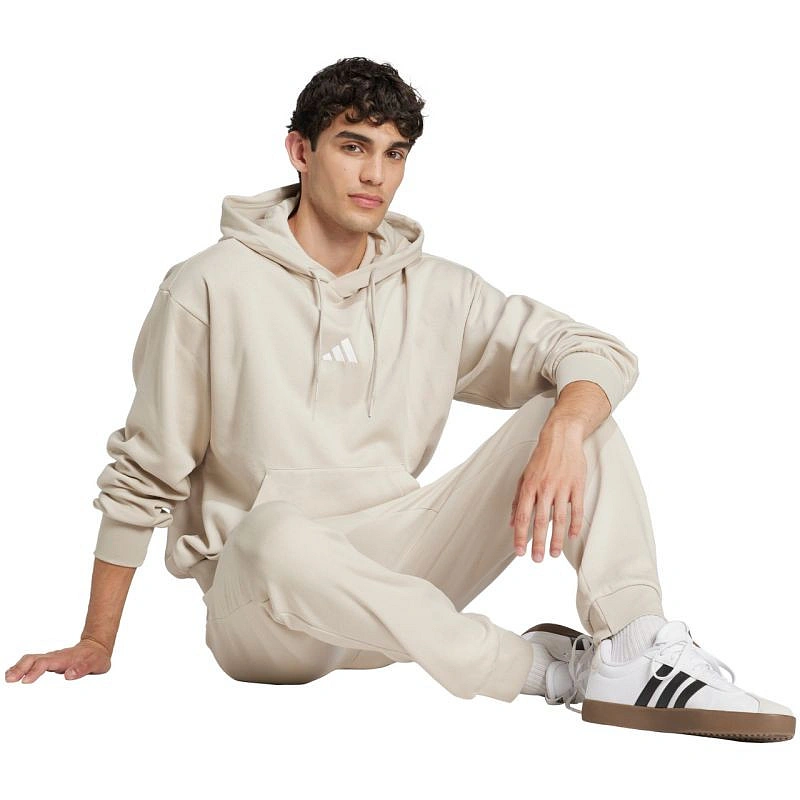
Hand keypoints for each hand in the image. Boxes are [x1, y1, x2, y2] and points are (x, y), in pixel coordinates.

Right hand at [5, 639, 111, 683]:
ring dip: (18, 667)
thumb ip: (83, 668)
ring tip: (8, 677)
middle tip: (10, 679)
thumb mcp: (95, 663)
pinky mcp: (50, 661)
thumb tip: (69, 675)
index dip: (35, 671)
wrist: (97, 647)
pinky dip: (21, 667)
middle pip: (34, 659)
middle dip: (20, 668)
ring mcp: (51, 658)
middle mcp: (55, 657)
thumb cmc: (96, 657)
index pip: (46, 663)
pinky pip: (33, 662)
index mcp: (65, 658)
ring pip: (31, 659)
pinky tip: (14, 674)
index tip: (25, 680)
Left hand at [509, 425, 586, 561]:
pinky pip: (577, 509)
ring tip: (555, 554)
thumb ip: (518, 500)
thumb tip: (512, 522)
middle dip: (538, 543)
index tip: (519, 552)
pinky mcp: (577, 485)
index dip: (521, 536)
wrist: (561, 438)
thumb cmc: (541, 458)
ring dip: (557, 539)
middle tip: (537, 559)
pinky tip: (572, 536)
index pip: (523, 516)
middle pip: (540, 521)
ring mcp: (562, 487)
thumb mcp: (524, 477)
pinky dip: (575, 524)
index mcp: (529, 487)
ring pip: (559, 519)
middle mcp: (544, 488)